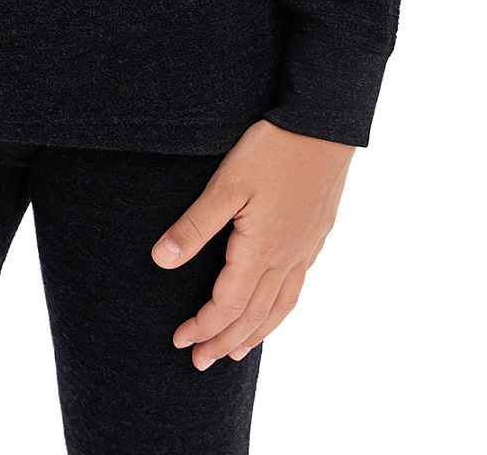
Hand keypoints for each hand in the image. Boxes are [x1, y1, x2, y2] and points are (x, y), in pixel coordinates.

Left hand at [150, 118, 354, 366]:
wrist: (325, 124)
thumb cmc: (274, 150)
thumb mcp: (226, 184)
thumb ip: (194, 226)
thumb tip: (161, 261)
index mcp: (261, 250)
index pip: (228, 305)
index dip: (202, 326)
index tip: (179, 340)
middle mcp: (287, 257)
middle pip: (254, 315)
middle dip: (224, 340)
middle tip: (201, 362)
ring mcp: (306, 247)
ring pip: (281, 305)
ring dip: (257, 332)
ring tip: (238, 350)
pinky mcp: (317, 232)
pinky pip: (298, 285)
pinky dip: (282, 306)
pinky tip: (276, 303)